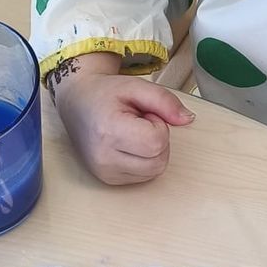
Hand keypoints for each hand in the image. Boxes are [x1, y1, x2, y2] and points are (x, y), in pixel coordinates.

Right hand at [52, 55, 193, 185]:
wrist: (77, 102)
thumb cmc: (105, 94)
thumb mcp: (136, 86)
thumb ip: (165, 100)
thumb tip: (188, 119)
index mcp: (108, 131)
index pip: (157, 142)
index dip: (159, 125)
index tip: (144, 114)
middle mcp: (103, 157)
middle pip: (158, 161)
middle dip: (158, 139)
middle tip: (140, 122)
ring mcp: (104, 172)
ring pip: (154, 172)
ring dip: (152, 151)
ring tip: (133, 132)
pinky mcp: (108, 179)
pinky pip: (144, 176)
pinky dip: (144, 160)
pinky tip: (129, 144)